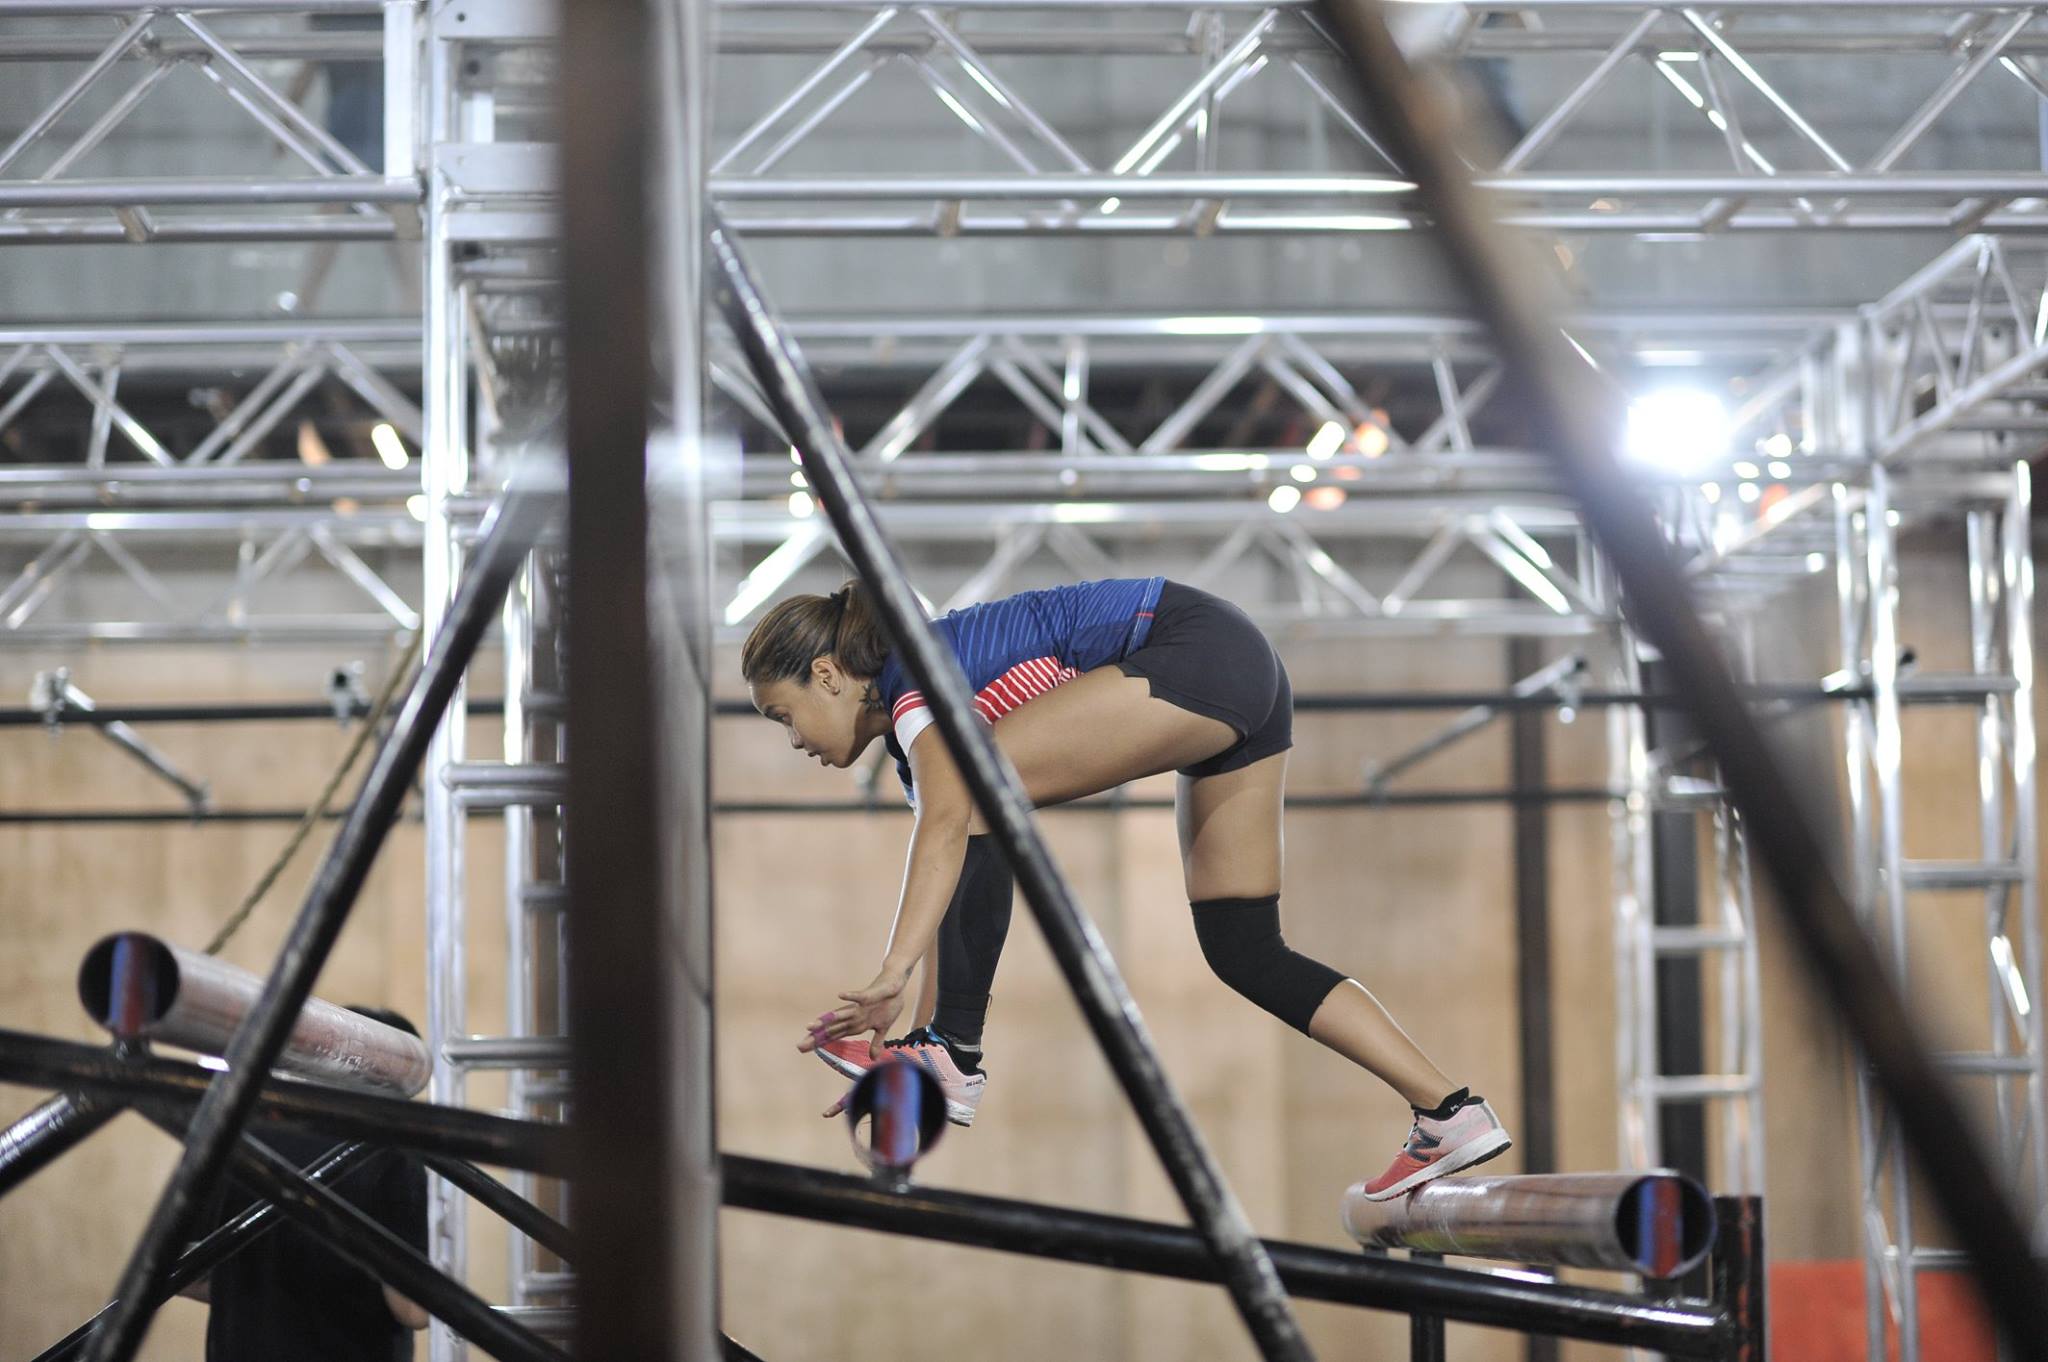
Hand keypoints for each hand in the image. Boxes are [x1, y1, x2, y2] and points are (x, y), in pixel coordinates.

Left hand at [796, 964, 910, 1061]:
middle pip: (832, 1029)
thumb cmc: (887, 1005)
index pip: (833, 1035)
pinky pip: (859, 996)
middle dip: (816, 1038)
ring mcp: (859, 1007)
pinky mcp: (869, 996)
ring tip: (810, 1026)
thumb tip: (874, 1058)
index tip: (803, 1049)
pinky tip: (840, 995)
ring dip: (826, 1020)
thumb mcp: (883, 1029)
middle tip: (799, 1047)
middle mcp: (852, 1016)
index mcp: (854, 1024)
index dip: (819, 1043)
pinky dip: (850, 996)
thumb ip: (876, 1042)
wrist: (896, 986)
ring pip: (841, 1014)